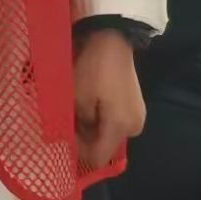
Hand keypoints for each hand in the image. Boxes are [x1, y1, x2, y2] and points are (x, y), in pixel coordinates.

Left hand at [73, 27, 145, 170]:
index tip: (63, 137)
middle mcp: (134, 128)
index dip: (78, 152)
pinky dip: (100, 118)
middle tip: (65, 120)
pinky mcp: (135, 106)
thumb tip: (77, 139)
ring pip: (108, 134)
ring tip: (74, 110)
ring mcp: (137, 116)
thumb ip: (77, 125)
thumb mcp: (77, 98)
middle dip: (84, 139)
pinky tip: (87, 104)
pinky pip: (114, 121)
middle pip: (104, 147)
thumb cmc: (92, 70)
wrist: (112, 41)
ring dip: (90, 128)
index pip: (98, 158)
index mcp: (121, 128)